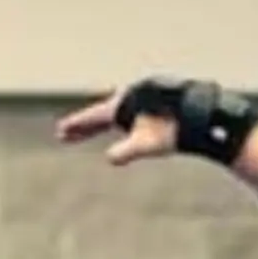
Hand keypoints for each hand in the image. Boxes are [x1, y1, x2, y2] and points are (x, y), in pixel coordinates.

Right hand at [55, 88, 176, 165]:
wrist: (196, 114)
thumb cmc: (172, 130)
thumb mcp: (148, 144)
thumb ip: (128, 150)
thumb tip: (111, 158)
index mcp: (122, 106)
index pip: (93, 118)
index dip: (78, 126)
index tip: (61, 132)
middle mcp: (128, 100)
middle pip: (100, 115)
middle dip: (83, 126)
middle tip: (66, 134)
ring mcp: (139, 101)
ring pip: (114, 113)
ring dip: (99, 122)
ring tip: (85, 131)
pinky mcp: (150, 105)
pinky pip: (128, 114)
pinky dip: (118, 121)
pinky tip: (121, 127)